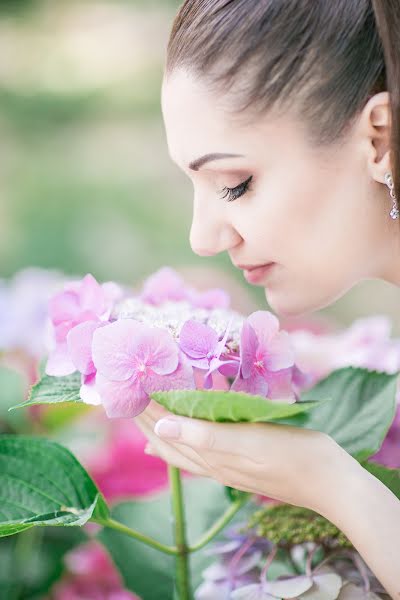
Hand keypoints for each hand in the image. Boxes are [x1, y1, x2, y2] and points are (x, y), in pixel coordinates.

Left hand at [134, 400, 344, 512]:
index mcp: (209, 455)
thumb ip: (203, 436)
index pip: (163, 431)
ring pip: (183, 445)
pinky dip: (187, 434)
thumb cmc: (290, 456)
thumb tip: (158, 429)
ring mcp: (227, 464)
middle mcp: (212, 462)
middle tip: (129, 395)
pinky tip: (188, 427)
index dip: (143, 411)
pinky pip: (203, 446)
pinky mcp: (241, 461)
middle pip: (167, 440)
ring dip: (163, 425)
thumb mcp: (246, 442)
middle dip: (146, 418)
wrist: (328, 481)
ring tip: (147, 412)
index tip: (126, 388)